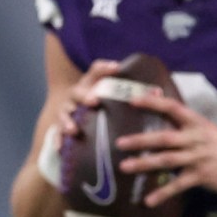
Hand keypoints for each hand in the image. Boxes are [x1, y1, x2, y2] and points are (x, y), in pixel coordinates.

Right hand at [37, 59, 126, 191]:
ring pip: (64, 114)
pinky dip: (57, 141)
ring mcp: (67, 112)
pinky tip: (59, 148)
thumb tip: (159, 92)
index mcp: (91, 86)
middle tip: (94, 101)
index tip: (116, 68)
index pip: (96, 72)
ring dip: (68, 121)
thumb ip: (132, 93)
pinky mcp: (60, 128)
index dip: (104, 68)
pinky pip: (56, 135)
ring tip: (74, 130)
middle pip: (78, 92)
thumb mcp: (114, 98)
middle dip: (85, 96)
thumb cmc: (102, 106)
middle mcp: (77, 96)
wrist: (75, 119)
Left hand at [115, 88, 216, 206]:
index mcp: (198, 124)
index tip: (132, 100)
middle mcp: (196, 138)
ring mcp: (199, 157)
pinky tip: (149, 200)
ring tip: (125, 167)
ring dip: (144, 163)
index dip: (152, 102)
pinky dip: (162, 193)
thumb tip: (171, 120)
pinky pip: (178, 185)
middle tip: (118, 143)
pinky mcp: (202, 175)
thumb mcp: (212, 132)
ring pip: (166, 159)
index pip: (172, 107)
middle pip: (163, 136)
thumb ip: (191, 127)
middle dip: (140, 140)